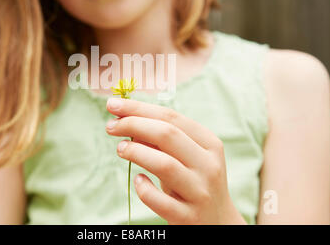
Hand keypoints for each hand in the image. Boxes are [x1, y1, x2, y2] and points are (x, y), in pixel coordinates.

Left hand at [105, 97, 246, 224]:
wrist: (218, 224)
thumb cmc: (194, 182)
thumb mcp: (187, 158)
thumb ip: (162, 140)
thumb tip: (127, 119)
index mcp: (209, 144)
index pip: (171, 117)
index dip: (139, 108)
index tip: (113, 105)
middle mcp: (208, 166)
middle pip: (167, 135)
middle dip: (133, 124)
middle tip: (111, 126)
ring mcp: (200, 192)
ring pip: (164, 164)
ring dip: (136, 152)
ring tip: (120, 149)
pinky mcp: (188, 217)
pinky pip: (159, 200)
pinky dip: (143, 188)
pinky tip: (137, 180)